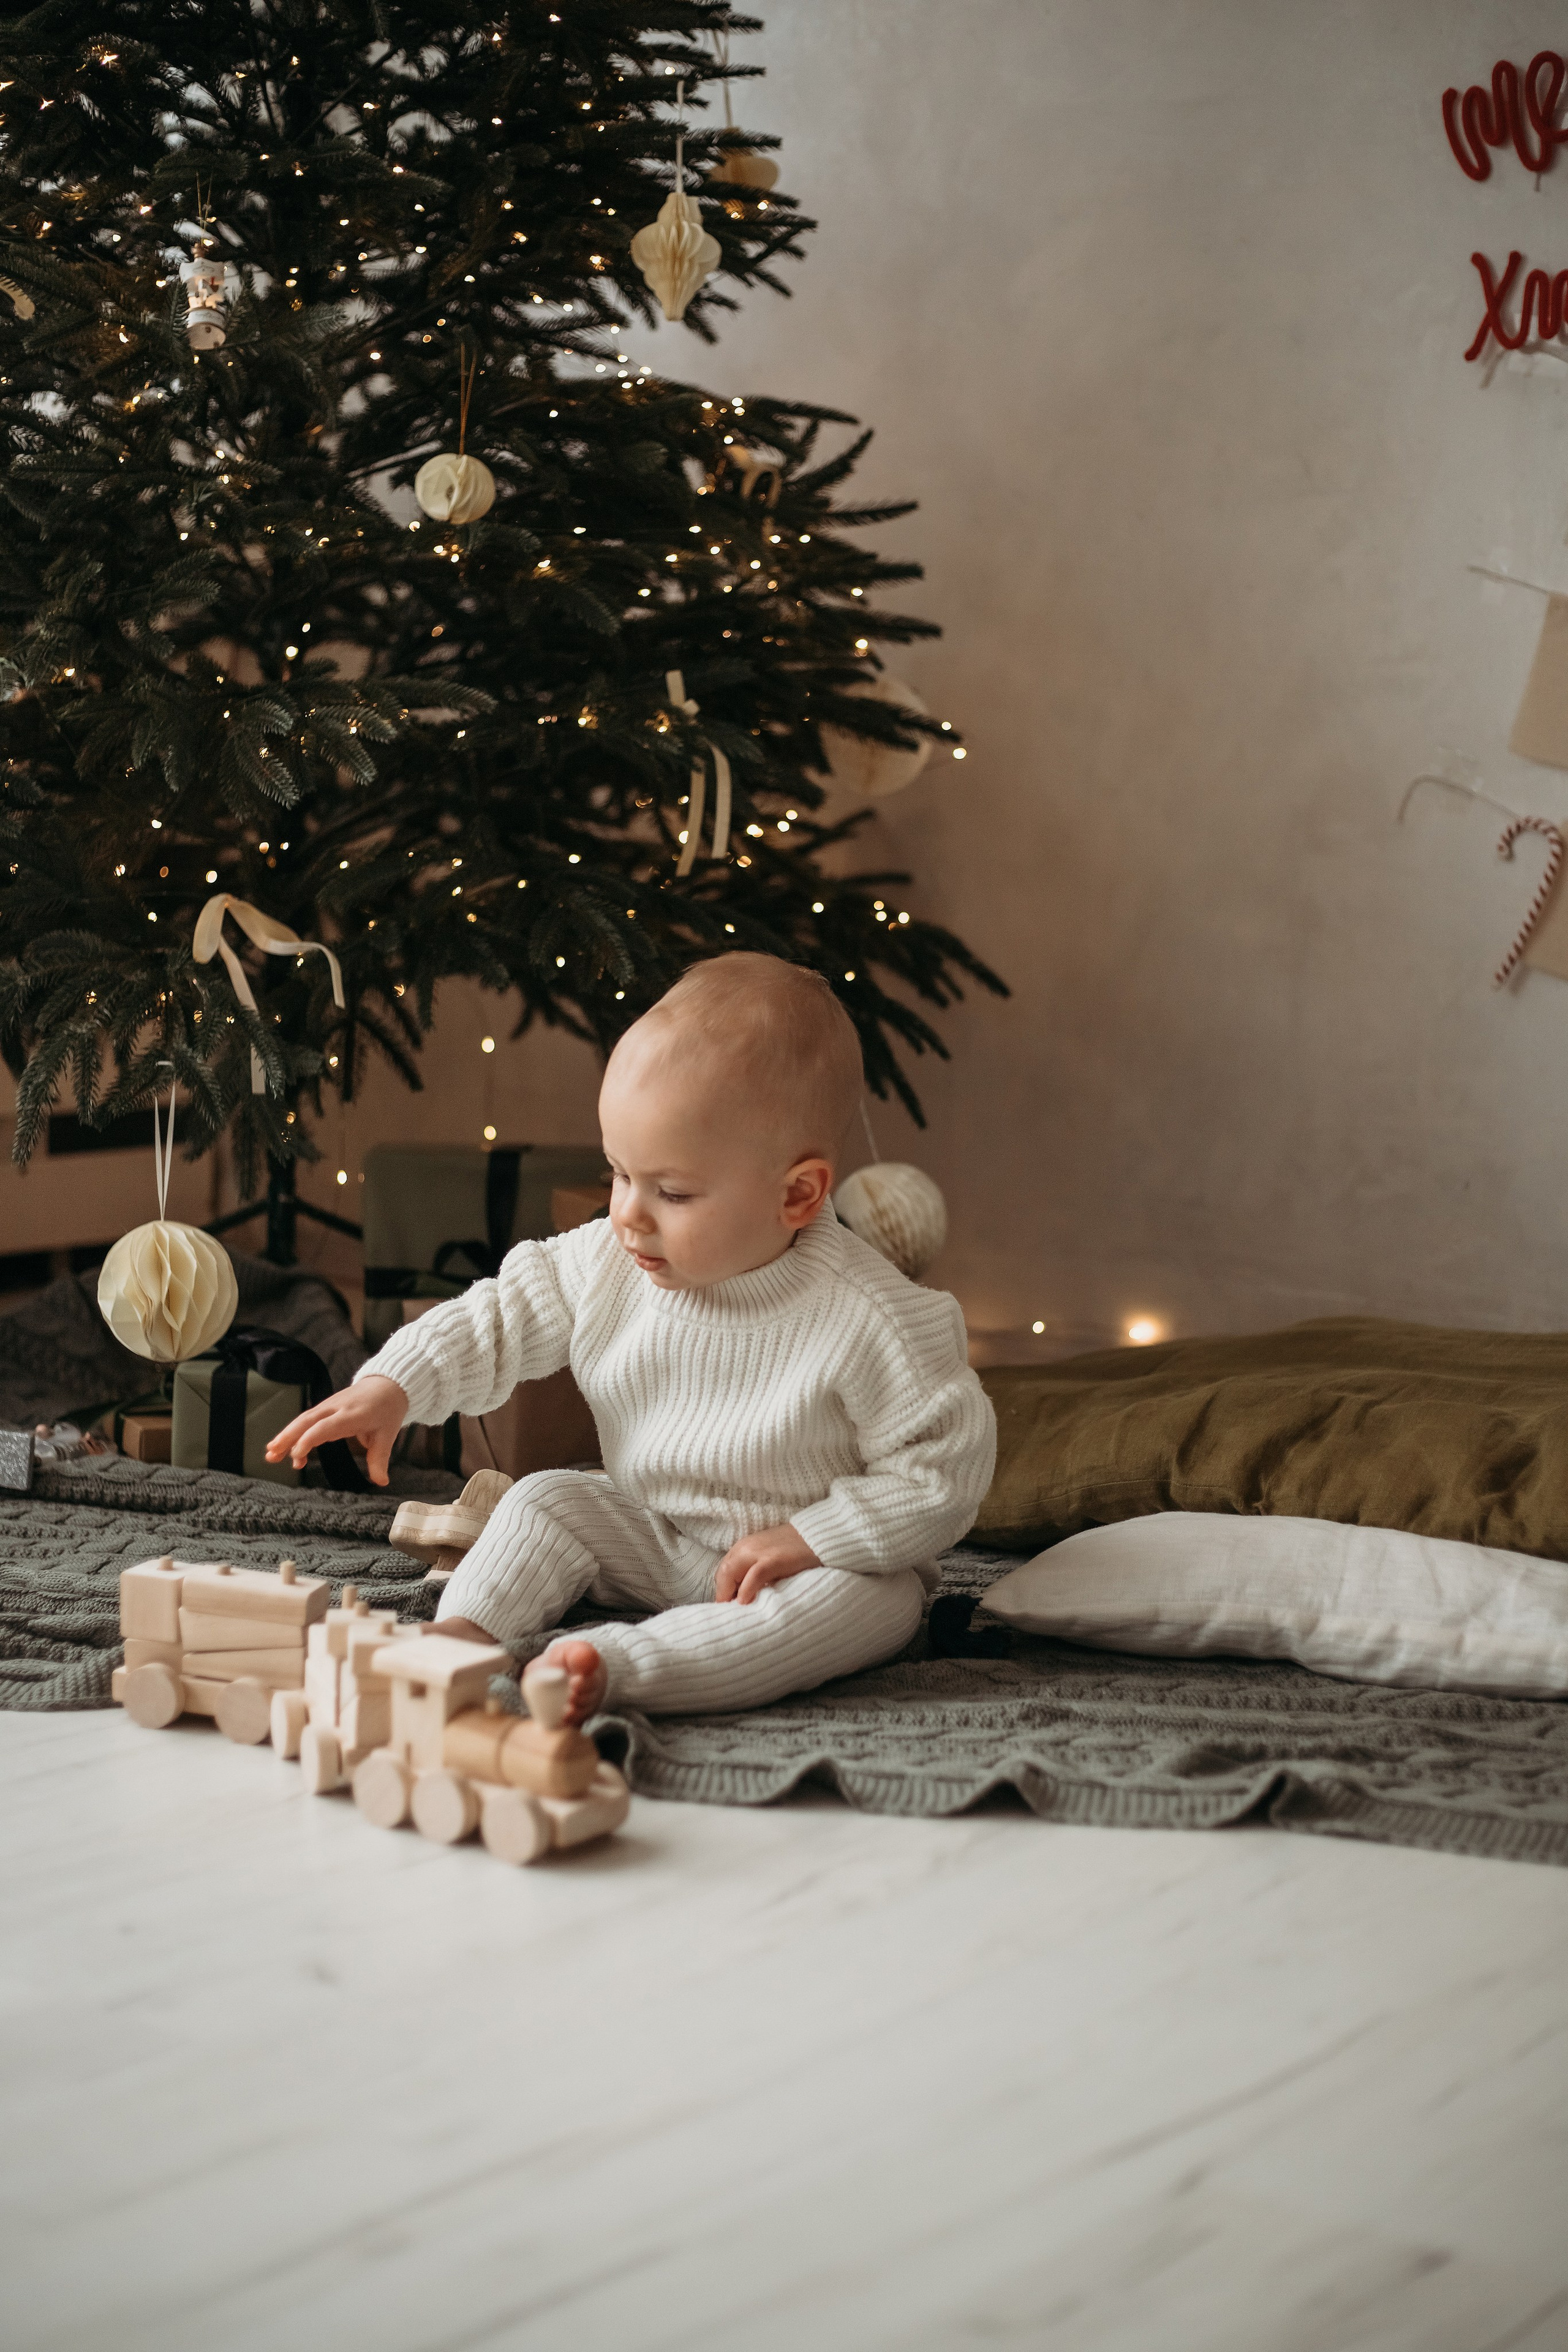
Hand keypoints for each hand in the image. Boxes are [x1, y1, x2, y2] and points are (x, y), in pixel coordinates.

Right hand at [264, 1374, 407, 1487]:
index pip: (325, 1427)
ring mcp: (329, 1405)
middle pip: (307, 1421)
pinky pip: (307, 1419)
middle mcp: (336, 1408)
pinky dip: (294, 1432)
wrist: (388, 1384)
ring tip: (271, 1454)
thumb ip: (379, 1459)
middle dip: (288, 1437)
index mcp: (352, 1415)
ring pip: (303, 1419)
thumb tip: (381, 1482)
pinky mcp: (325, 1406)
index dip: (309, 1440)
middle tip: (272, 1454)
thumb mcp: (387, 1435)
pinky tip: (284, 1448)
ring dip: (286, 1435)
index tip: (296, 1456)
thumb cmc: (387, 1409)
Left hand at [714, 1523, 820, 1604]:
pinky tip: (746, 1602)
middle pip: (723, 1573)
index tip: (728, 1607)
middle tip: (729, 1614)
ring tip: (735, 1612)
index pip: (723, 1572)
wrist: (818, 1535)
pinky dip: (746, 1590)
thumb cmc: (795, 1550)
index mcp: (744, 1547)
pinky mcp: (774, 1560)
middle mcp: (746, 1548)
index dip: (723, 1591)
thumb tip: (743, 1596)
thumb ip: (753, 1571)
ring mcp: (759, 1552)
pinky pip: (754, 1576)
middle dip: (723, 1594)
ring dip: (729, 1594)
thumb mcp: (767, 1557)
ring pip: (730, 1572)